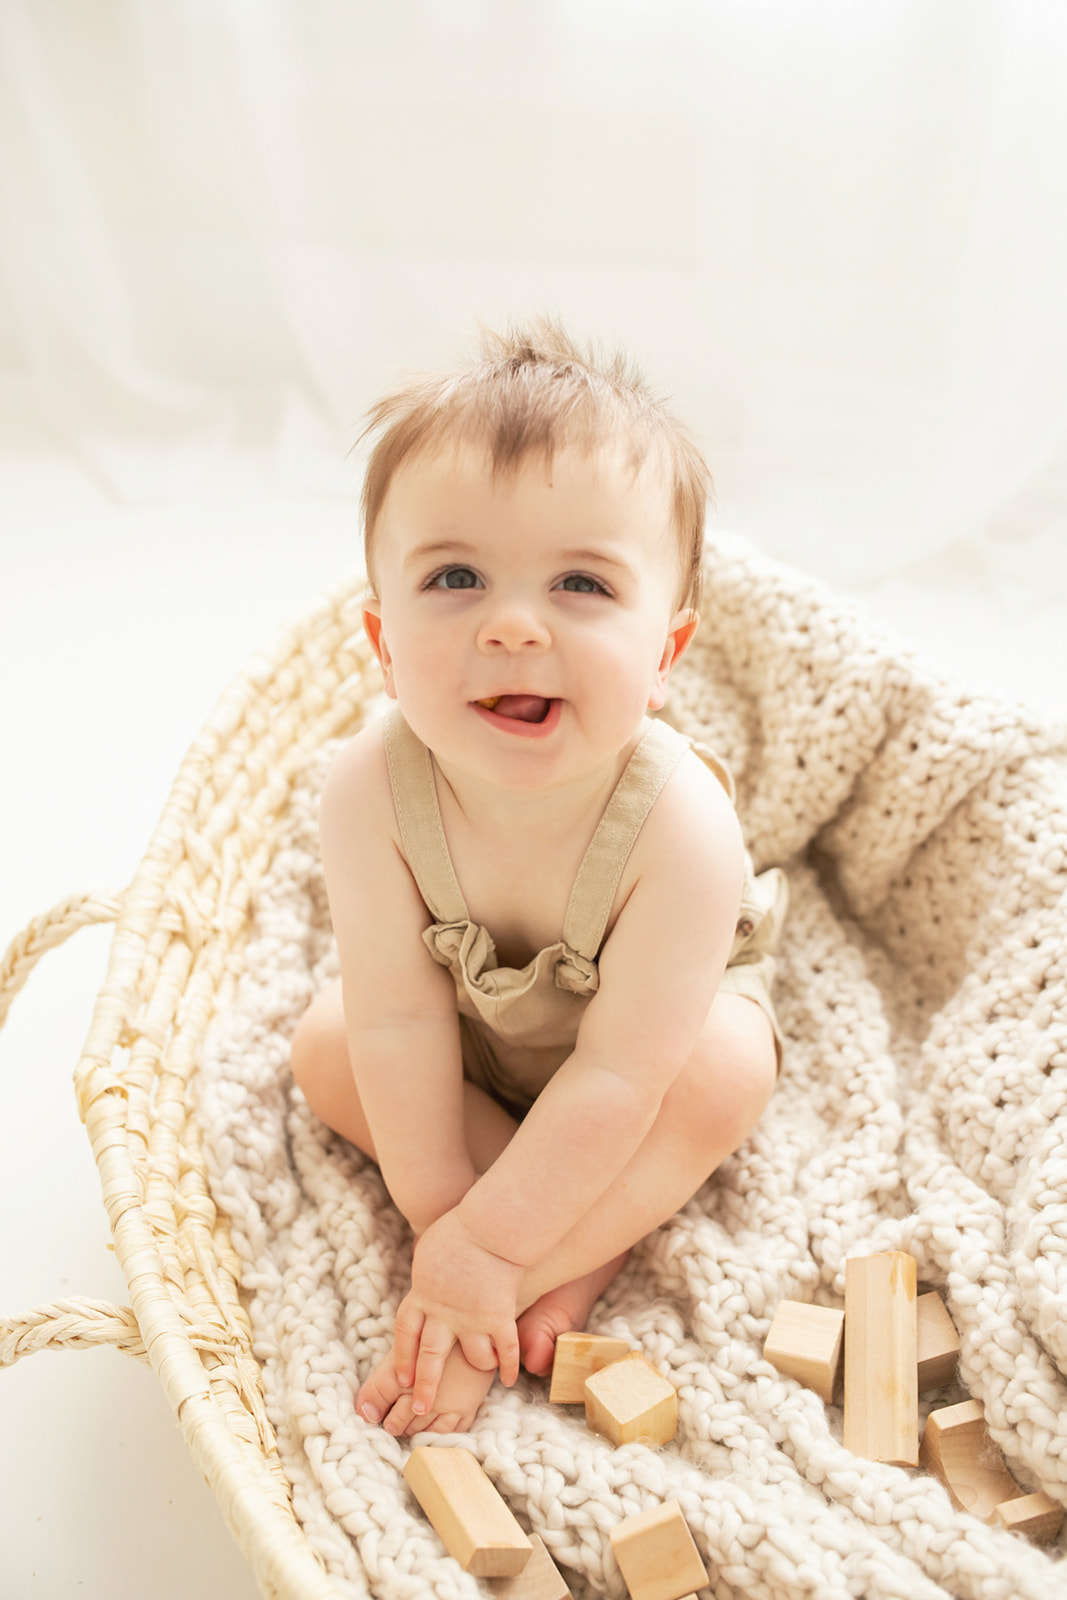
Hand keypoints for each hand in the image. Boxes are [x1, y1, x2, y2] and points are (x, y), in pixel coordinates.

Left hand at [394, 1209, 522, 1418]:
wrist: (488, 1230)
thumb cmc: (457, 1231)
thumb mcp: (428, 1250)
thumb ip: (426, 1269)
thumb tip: (421, 1267)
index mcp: (422, 1296)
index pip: (405, 1334)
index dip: (403, 1358)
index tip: (402, 1379)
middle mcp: (443, 1315)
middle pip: (429, 1358)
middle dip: (424, 1387)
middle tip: (418, 1410)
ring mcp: (471, 1320)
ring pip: (473, 1357)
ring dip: (478, 1367)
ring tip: (481, 1373)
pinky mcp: (497, 1318)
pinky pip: (504, 1350)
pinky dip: (509, 1365)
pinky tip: (512, 1379)